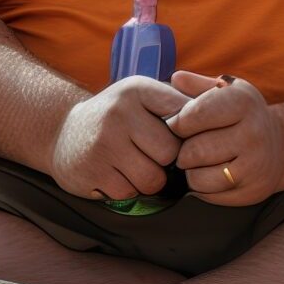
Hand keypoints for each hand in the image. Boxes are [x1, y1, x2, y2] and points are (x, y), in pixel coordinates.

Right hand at [50, 76, 186, 202]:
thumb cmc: (117, 115)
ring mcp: (102, 145)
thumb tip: (223, 90)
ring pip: (152, 178)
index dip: (187, 132)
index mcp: (136, 90)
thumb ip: (179, 96)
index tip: (178, 135)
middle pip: (170, 152)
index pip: (184, 115)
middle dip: (167, 159)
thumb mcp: (143, 95)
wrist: (61, 132)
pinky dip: (129, 190)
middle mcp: (117, 114)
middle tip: (152, 154)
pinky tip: (117, 174)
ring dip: (150, 179)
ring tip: (136, 165)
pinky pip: (129, 193)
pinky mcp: (90, 173)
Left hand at [169, 70, 283, 205]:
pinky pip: (209, 194)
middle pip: (191, 151)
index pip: (190, 117)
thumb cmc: (242, 116)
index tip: (181, 125)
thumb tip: (176, 78)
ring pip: (197, 177)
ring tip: (202, 161)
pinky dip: (204, 187)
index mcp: (243, 102)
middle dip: (184, 151)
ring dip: (192, 171)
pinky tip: (214, 174)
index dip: (177, 124)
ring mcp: (256, 164)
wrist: (280, 145)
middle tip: (192, 146)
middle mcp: (254, 132)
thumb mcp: (226, 92)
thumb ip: (197, 85)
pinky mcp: (253, 190)